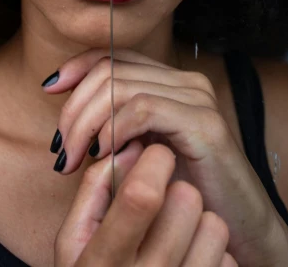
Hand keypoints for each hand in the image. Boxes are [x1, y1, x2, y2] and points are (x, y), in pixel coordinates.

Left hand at [45, 48, 287, 266]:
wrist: (239, 233)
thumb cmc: (184, 198)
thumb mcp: (139, 156)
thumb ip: (112, 130)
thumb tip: (66, 115)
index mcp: (169, 82)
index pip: (113, 55)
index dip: (77, 67)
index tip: (49, 89)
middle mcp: (185, 81)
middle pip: (111, 69)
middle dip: (75, 107)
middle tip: (61, 149)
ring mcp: (197, 99)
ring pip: (121, 86)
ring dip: (86, 122)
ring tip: (75, 158)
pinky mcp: (204, 124)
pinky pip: (143, 109)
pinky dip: (113, 128)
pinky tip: (102, 155)